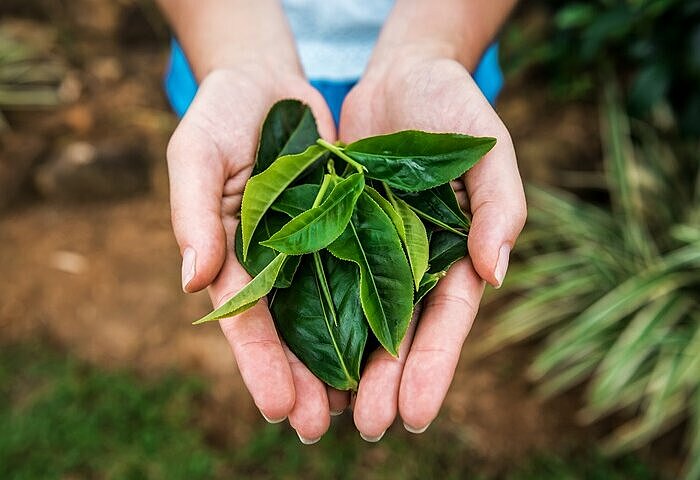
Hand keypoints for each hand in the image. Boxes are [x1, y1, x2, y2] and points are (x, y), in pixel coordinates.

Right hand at [167, 65, 342, 442]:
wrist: (268, 83)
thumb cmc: (222, 114)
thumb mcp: (198, 155)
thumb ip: (193, 214)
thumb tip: (192, 280)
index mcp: (232, 253)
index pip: (244, 317)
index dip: (259, 363)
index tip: (279, 407)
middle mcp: (275, 260)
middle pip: (290, 329)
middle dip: (303, 379)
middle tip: (319, 428)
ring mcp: (313, 246)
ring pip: (330, 312)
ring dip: (342, 360)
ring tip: (357, 410)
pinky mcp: (350, 226)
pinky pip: (364, 270)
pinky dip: (373, 309)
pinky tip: (389, 347)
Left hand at [339, 53, 526, 438]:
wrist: (401, 75)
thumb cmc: (454, 109)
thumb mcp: (487, 150)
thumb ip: (499, 206)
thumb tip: (496, 272)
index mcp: (454, 255)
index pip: (446, 320)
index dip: (434, 366)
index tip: (416, 413)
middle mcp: (411, 263)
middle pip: (398, 332)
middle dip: (385, 381)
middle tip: (367, 427)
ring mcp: (370, 250)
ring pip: (354, 317)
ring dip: (343, 365)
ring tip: (327, 412)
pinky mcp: (331, 231)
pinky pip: (317, 277)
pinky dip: (307, 315)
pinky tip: (293, 353)